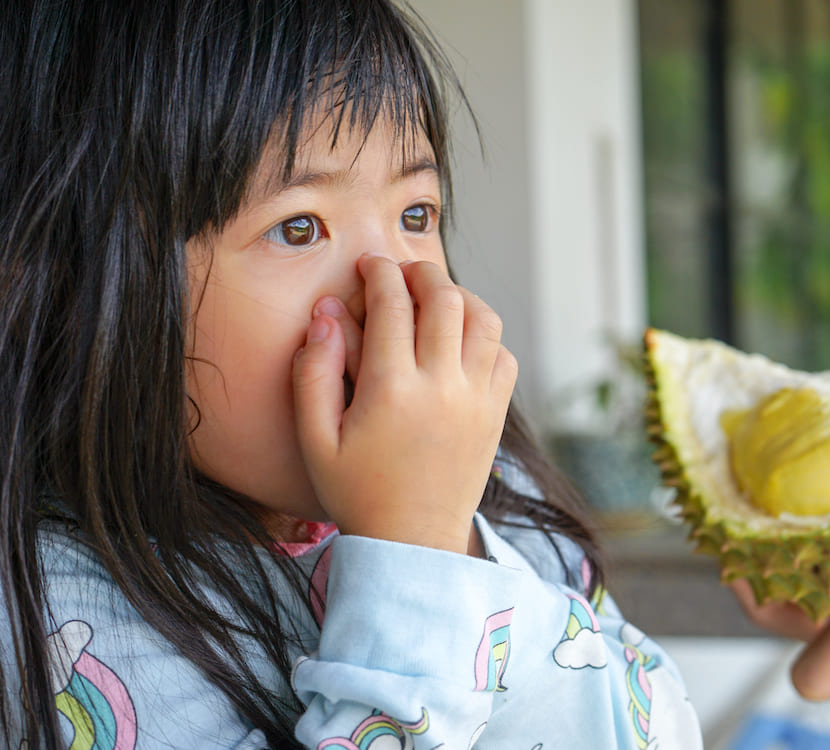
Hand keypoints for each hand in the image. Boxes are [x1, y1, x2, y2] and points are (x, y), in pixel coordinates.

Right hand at [291, 256, 517, 552]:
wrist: (413, 541)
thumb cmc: (356, 491)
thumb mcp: (316, 438)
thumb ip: (313, 373)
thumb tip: (326, 314)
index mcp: (392, 389)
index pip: (393, 304)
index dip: (380, 273)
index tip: (370, 266)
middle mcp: (442, 387)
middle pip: (445, 298)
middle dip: (422, 274)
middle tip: (403, 273)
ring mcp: (477, 399)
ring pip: (483, 319)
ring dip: (460, 297)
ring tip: (435, 299)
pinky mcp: (496, 414)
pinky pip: (504, 355)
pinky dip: (486, 336)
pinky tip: (460, 341)